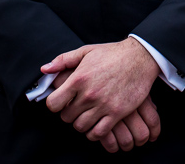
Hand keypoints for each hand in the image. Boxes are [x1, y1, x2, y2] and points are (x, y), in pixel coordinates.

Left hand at [43, 38, 161, 147]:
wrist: (140, 57)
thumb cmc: (113, 54)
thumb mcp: (86, 51)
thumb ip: (63, 60)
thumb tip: (44, 69)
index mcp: (79, 78)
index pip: (53, 104)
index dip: (55, 105)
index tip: (62, 101)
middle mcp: (89, 94)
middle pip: (66, 117)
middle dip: (69, 113)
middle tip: (77, 107)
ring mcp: (103, 105)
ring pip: (81, 127)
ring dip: (82, 123)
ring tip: (88, 114)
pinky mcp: (117, 112)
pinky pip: (98, 133)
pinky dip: (94, 132)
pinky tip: (97, 123)